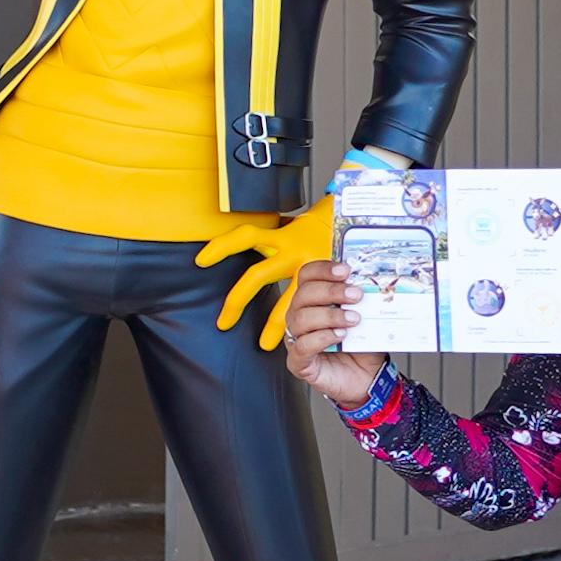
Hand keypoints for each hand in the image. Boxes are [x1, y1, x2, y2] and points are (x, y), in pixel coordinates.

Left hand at [196, 197, 336, 349]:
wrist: (360, 216)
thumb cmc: (322, 227)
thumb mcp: (295, 228)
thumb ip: (277, 240)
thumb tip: (252, 245)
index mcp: (280, 236)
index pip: (244, 237)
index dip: (221, 246)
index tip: (200, 260)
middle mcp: (291, 250)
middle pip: (256, 275)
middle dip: (237, 301)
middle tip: (223, 323)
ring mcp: (310, 265)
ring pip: (288, 298)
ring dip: (274, 323)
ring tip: (265, 344)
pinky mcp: (328, 276)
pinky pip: (315, 304)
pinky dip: (308, 321)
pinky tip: (303, 337)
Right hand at [276, 261, 388, 410]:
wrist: (368, 379)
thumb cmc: (363, 348)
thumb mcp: (367, 317)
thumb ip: (365, 300)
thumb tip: (374, 280)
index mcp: (313, 301)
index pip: (306, 276)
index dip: (322, 269)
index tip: (344, 270)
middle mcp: (301, 318)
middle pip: (303, 294)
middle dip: (331, 291)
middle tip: (355, 295)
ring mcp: (297, 340)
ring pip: (300, 318)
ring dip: (330, 315)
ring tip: (353, 319)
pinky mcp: (299, 363)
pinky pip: (302, 346)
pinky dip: (322, 338)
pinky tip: (340, 336)